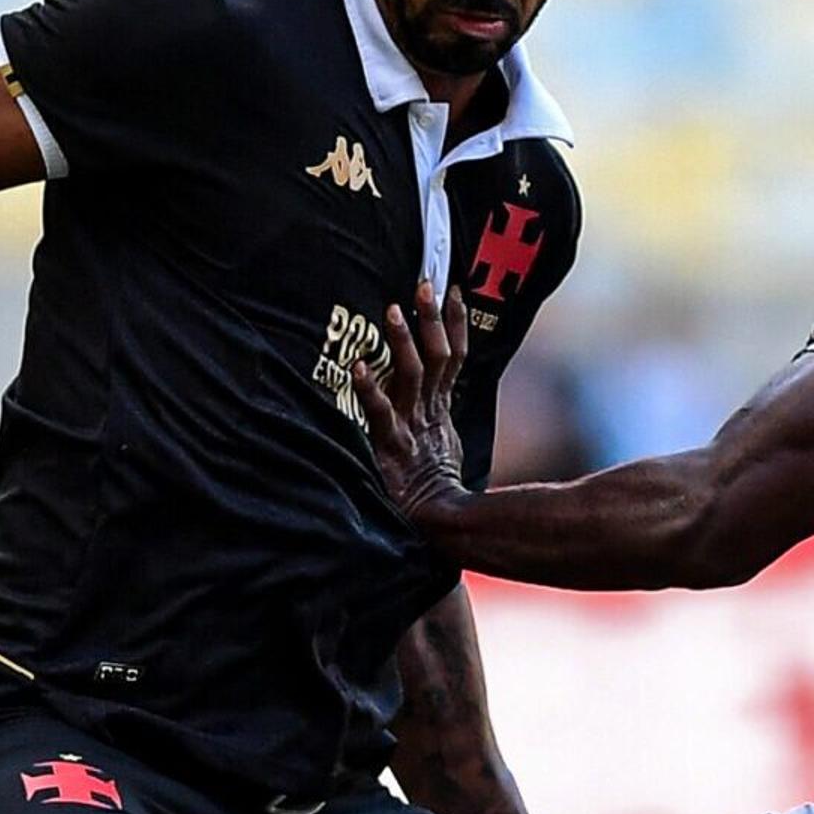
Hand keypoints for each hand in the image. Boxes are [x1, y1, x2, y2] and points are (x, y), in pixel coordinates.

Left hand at [352, 287, 473, 531]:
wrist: (434, 528)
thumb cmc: (430, 490)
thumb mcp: (441, 449)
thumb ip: (437, 419)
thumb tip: (434, 387)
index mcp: (442, 410)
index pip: (455, 357)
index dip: (455, 324)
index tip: (454, 291)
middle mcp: (428, 413)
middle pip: (438, 357)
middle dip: (432, 320)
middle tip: (425, 285)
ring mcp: (411, 427)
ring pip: (414, 375)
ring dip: (404, 341)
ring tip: (392, 310)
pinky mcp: (392, 446)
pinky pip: (382, 412)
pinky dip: (371, 389)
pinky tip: (358, 368)